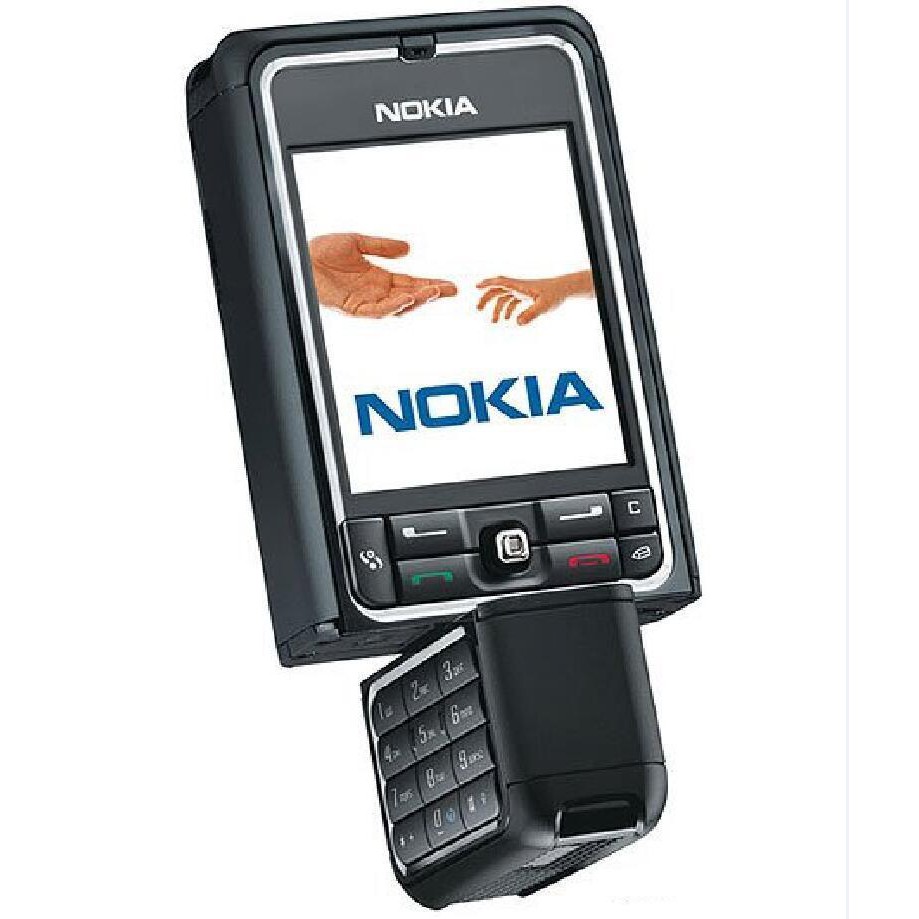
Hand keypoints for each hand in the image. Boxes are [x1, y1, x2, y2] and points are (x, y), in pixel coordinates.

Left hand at [308, 233, 457, 317]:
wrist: (300, 259)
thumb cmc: (322, 251)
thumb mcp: (357, 242)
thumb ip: (383, 246)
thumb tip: (408, 248)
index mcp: (379, 279)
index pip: (411, 284)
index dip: (431, 284)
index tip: (450, 285)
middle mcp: (376, 293)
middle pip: (410, 297)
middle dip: (431, 295)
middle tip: (450, 291)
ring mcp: (366, 302)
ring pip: (398, 307)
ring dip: (416, 300)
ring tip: (432, 292)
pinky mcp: (354, 308)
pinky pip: (378, 311)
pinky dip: (393, 306)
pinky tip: (406, 298)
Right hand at [475, 270, 594, 324]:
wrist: (566, 289)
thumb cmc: (555, 294)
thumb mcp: (544, 306)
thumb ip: (531, 314)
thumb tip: (517, 323)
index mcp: (521, 286)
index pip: (501, 282)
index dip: (488, 283)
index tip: (476, 287)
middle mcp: (519, 287)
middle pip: (498, 290)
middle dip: (487, 298)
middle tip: (478, 309)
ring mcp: (523, 291)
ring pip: (504, 298)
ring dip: (498, 309)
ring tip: (494, 322)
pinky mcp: (527, 296)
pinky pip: (513, 302)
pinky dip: (508, 310)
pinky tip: (510, 320)